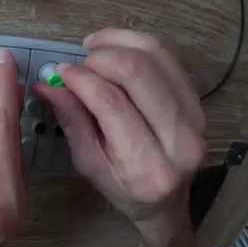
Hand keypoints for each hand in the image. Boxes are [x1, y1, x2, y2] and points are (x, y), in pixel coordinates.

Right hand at [34, 28, 205, 246]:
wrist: (167, 203)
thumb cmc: (123, 190)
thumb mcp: (89, 165)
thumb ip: (72, 122)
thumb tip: (47, 84)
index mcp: (147, 166)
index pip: (111, 104)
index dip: (81, 79)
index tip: (59, 72)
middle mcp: (180, 138)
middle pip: (139, 72)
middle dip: (100, 57)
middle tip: (78, 62)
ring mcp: (197, 117)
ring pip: (157, 56)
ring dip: (119, 42)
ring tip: (93, 48)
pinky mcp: (199, 101)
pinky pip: (169, 57)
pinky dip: (138, 43)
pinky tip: (115, 47)